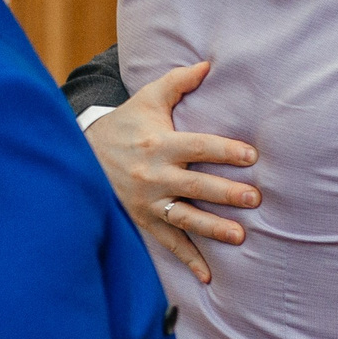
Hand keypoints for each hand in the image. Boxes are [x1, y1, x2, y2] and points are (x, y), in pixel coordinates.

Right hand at [87, 62, 259, 283]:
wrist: (82, 155)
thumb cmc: (126, 124)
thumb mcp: (148, 99)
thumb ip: (179, 82)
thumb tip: (209, 63)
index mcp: (160, 144)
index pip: (198, 146)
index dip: (226, 150)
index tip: (252, 156)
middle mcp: (154, 174)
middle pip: (196, 185)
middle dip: (226, 192)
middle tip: (255, 198)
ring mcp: (148, 201)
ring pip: (185, 217)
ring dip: (213, 228)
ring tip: (240, 235)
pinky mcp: (143, 220)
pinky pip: (168, 242)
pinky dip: (188, 260)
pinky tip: (209, 276)